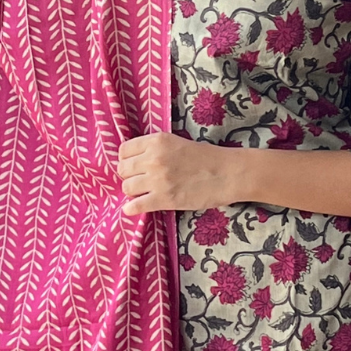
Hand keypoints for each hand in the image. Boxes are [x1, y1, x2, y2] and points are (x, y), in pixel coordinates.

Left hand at [118, 132, 239, 214]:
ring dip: (132, 191)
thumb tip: (136, 161)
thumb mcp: (177, 143)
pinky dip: (131, 208)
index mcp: (157, 141)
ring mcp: (158, 180)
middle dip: (129, 176)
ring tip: (143, 192)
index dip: (127, 159)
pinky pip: (136, 206)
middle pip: (122, 170)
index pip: (123, 150)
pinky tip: (132, 209)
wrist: (227, 173)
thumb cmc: (207, 157)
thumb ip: (156, 149)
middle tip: (140, 180)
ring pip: (127, 187)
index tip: (134, 165)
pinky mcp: (164, 199)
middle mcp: (153, 159)